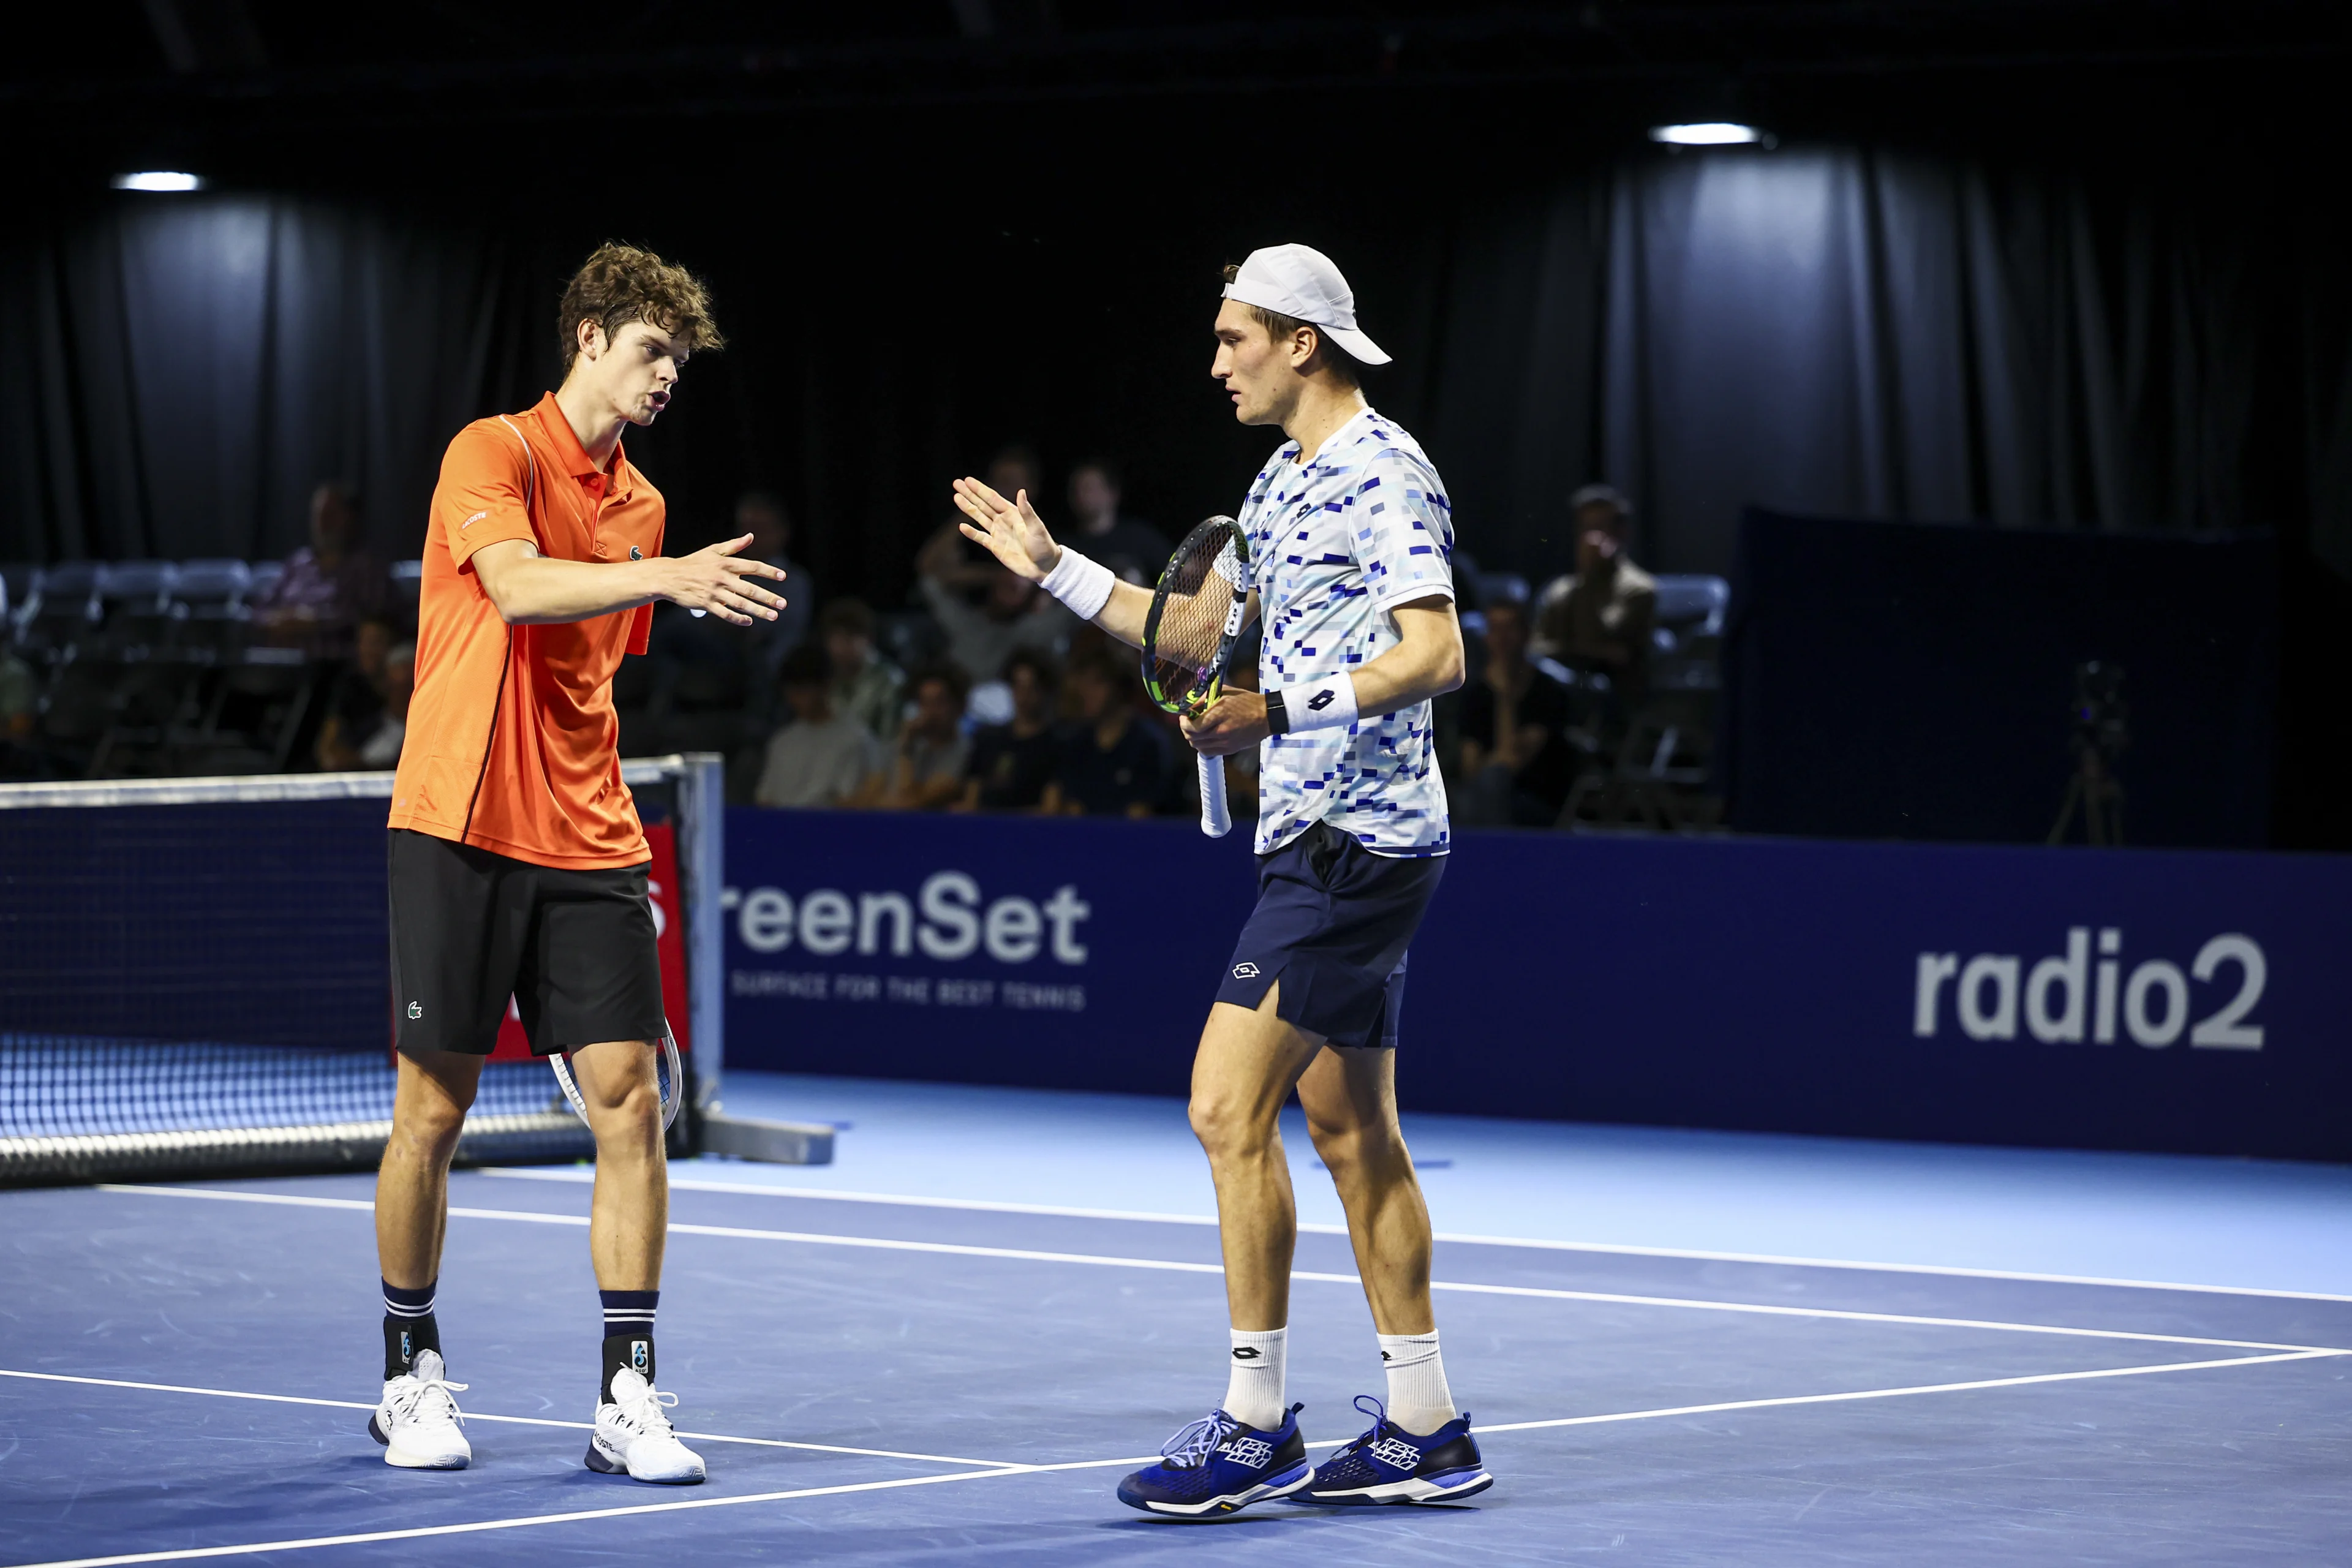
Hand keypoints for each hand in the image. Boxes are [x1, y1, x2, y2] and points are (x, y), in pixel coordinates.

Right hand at [660, 534, 786, 626]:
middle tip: (783, 604)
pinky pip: (725, 613)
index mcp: (725, 563)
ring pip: (740, 603)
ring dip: (758, 611)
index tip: (783, 576)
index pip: (752, 566)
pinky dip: (738, 618)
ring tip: (774, 616)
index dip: (768, 571)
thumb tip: (751, 536)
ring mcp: (714, 592)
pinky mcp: (706, 604)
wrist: (669, 576)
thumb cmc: (694, 563)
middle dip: (768, 597)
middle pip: (750, 589)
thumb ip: (734, 545)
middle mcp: (722, 577)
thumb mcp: (713, 550)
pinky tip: (749, 621)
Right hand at [950, 477, 1057, 582]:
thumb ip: (1027, 511)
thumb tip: (1021, 491)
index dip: (980, 489)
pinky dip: (971, 532)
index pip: (992, 498)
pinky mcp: (995, 547)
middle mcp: (1003, 521)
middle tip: (956, 483)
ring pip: (979, 518)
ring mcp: (998, 533)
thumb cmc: (1044, 545)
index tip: (967, 480)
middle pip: (982, 504)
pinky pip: (980, 538)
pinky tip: (962, 526)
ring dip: (967, 508)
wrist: (1044, 567)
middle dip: (970, 494)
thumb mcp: (1036, 527)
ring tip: (956, 497)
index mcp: (1013, 513)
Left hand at [1180, 691, 1268, 757]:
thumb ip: (1205, 697)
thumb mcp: (1224, 692)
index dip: (1183, 722)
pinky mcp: (1229, 749)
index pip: (1192, 726)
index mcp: (1219, 713)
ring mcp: (1225, 742)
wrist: (1267, 716)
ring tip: (1197, 729)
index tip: (1184, 716)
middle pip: (1192, 737)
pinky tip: (1205, 737)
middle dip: (1186, 729)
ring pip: (1197, 746)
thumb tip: (1189, 705)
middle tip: (1188, 722)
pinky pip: (1207, 751)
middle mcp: (1221, 730)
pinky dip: (1202, 745)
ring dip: (1193, 738)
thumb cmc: (1246, 701)